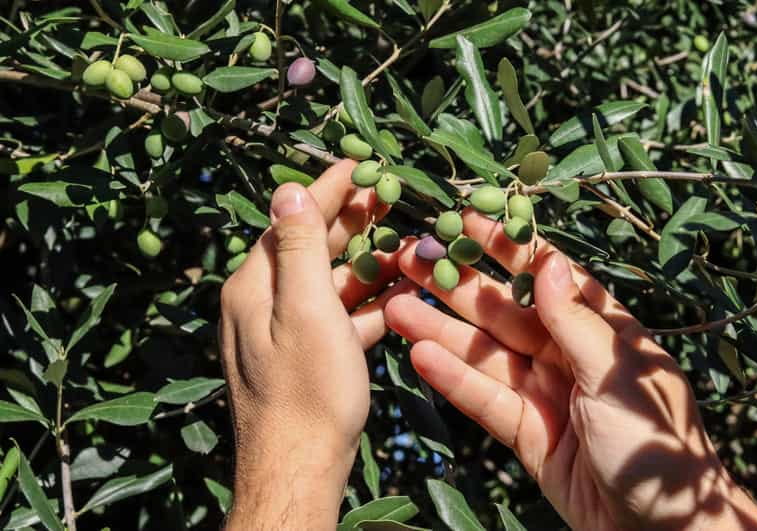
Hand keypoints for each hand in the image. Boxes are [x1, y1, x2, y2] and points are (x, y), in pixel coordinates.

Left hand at [218, 160, 413, 528]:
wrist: (299, 470)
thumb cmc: (306, 391)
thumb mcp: (304, 310)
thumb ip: (298, 248)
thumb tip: (288, 190)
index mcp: (254, 286)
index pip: (290, 220)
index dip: (326, 189)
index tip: (358, 163)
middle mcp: (264, 304)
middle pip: (311, 247)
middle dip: (353, 220)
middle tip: (391, 194)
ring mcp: (286, 332)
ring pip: (330, 283)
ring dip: (369, 262)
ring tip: (408, 241)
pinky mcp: (308, 357)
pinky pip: (340, 318)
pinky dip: (369, 303)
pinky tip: (403, 293)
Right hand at [385, 209, 756, 530]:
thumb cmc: (655, 444)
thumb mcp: (617, 374)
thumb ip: (574, 319)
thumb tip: (546, 259)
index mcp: (598, 330)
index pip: (542, 276)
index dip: (502, 247)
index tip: (462, 220)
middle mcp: (566, 354)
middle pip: (500, 311)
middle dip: (455, 285)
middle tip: (408, 259)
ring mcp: (541, 393)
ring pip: (482, 353)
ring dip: (440, 328)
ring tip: (395, 304)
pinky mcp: (523, 432)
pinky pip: (482, 399)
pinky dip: (452, 378)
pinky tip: (419, 355)